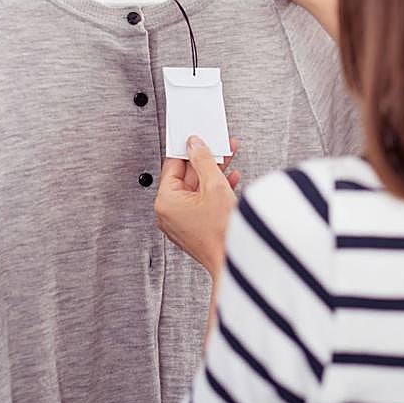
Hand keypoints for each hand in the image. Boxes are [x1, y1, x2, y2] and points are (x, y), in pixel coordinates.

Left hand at [154, 136, 240, 279]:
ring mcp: (181, 223)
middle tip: (219, 148)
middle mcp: (169, 214)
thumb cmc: (223, 234)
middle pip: (186, 178)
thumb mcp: (215, 186)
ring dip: (213, 175)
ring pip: (196, 190)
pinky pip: (201, 203)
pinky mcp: (194, 228)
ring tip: (229, 162)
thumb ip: (204, 161)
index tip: (198, 140)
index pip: (173, 165)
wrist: (237, 262)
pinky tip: (229, 181)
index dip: (188, 150)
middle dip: (205, 162)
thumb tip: (195, 146)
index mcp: (166, 202)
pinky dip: (214, 192)